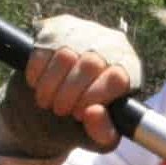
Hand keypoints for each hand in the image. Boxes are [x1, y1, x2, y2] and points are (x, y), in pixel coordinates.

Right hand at [0, 15, 141, 157]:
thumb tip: (94, 113)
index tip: (79, 113)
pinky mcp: (57, 27)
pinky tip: (37, 83)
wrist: (50, 105)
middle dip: (69, 95)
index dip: (94, 97)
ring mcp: (85, 32)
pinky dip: (35, 72)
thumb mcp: (97, 137)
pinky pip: (43, 47)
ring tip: (48, 101)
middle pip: (90, 64)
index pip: (117, 76)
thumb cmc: (82, 121)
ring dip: (50, 86)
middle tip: (60, 110)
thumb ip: (103, 133)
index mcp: (130, 70)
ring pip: (64, 54)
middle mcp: (112, 44)